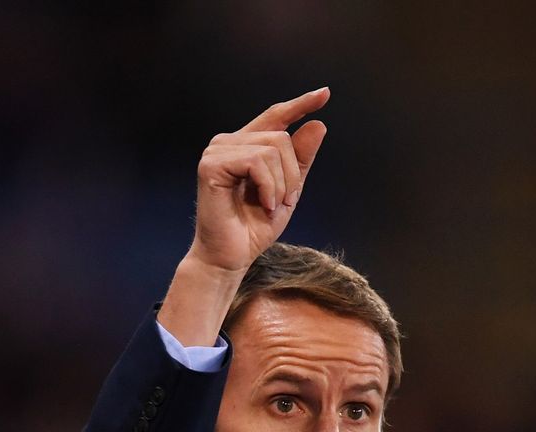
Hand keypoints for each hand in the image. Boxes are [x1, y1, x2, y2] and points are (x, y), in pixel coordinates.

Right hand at [187, 87, 329, 271]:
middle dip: (293, 174)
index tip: (325, 93)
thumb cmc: (254, 227)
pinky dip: (268, 186)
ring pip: (272, 148)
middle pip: (281, 137)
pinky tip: (263, 204)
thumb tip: (318, 124)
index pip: (276, 117)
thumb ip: (301, 160)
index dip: (300, 104)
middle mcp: (229, 142)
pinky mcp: (211, 164)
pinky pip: (257, 161)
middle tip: (284, 201)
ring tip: (271, 205)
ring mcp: (217, 151)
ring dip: (281, 184)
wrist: (231, 256)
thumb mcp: (289, 191)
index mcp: (246, 146)